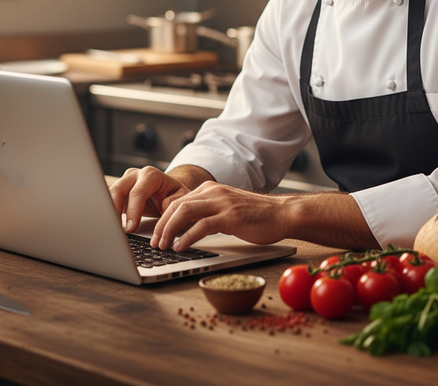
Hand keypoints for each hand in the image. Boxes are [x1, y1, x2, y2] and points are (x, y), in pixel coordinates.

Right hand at [109, 165, 210, 231]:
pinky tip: (107, 225)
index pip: (138, 192)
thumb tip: (163, 208)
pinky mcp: (118, 192)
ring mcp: (124, 182)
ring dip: (108, 212)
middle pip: (118, 190)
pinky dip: (107, 212)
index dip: (134, 210)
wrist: (169, 191)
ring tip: (110, 229)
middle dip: (115, 210)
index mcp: (151, 175)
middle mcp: (135, 175)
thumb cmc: (175, 195)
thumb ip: (173, 203)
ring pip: (109, 194)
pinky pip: (108, 200)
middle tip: (116, 229)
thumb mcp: (181, 198)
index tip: (132, 228)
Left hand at [150, 182, 288, 250]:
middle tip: (154, 243)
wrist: (282, 213)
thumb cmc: (256, 216)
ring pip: (184, 212)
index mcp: (210, 189)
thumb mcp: (226, 209)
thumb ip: (208, 213)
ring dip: (169, 230)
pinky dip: (187, 237)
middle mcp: (213, 192)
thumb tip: (185, 229)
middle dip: (161, 225)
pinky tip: (181, 247)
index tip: (156, 234)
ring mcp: (222, 203)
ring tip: (163, 246)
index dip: (163, 218)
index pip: (177, 201)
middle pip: (176, 205)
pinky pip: (202, 225)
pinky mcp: (230, 217)